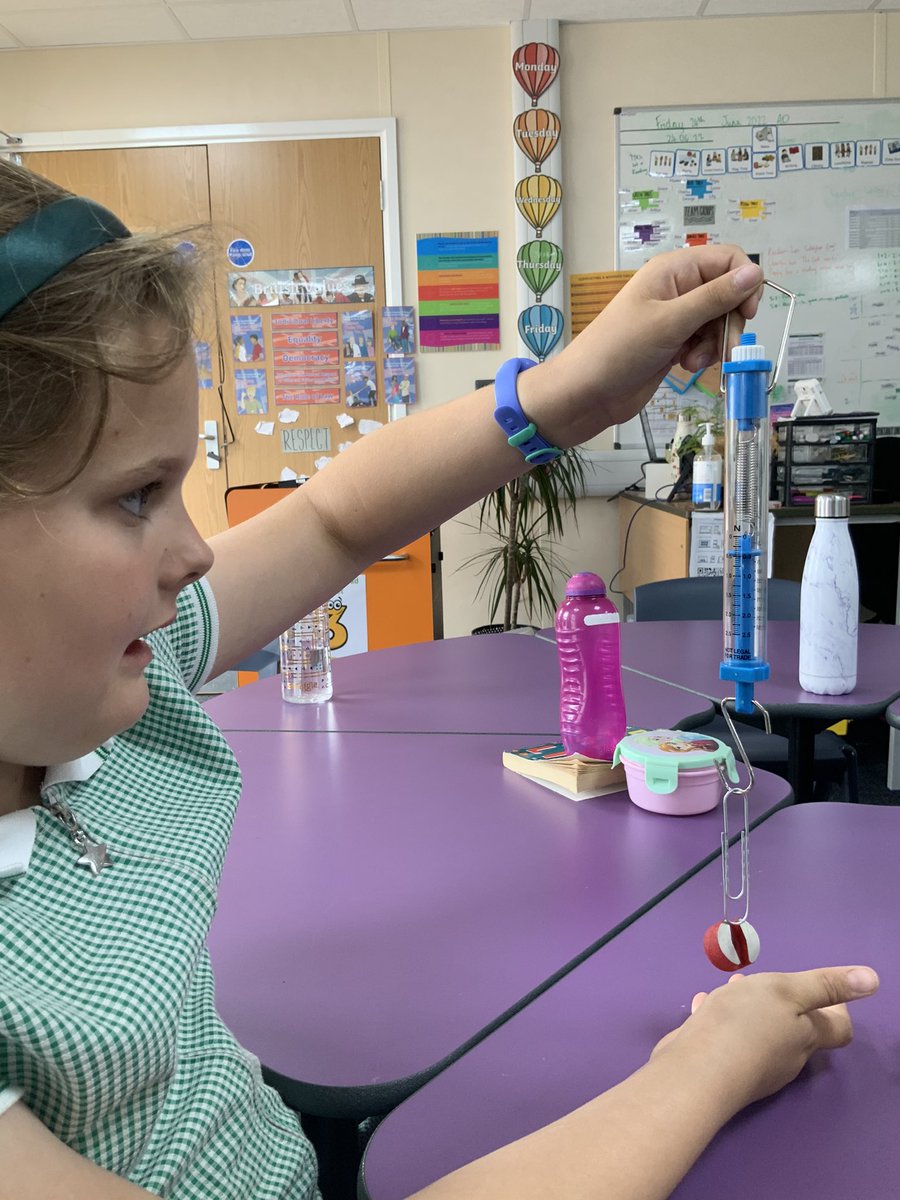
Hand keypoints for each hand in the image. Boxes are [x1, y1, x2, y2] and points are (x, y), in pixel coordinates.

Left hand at [523, 244, 763, 442]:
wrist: (587, 393)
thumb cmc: (619, 351)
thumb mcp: (670, 321)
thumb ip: (714, 298)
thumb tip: (755, 272)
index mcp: (673, 270)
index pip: (728, 259)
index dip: (744, 283)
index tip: (746, 314)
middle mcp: (677, 288)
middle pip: (728, 293)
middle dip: (730, 322)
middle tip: (725, 349)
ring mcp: (675, 316)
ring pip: (719, 321)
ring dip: (715, 343)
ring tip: (693, 362)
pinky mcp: (674, 342)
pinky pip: (705, 341)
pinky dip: (703, 354)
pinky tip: (686, 366)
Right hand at [651, 965, 878, 1113]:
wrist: (696, 1073)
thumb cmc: (744, 1024)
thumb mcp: (786, 991)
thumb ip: (826, 985)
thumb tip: (873, 980)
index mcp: (805, 1037)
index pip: (838, 1030)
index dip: (836, 1009)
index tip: (819, 992)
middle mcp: (786, 1058)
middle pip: (796, 1030)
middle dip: (782, 1002)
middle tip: (762, 981)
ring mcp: (754, 1068)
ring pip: (760, 1033)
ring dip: (750, 1009)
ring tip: (731, 988)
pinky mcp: (723, 1071)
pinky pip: (729, 1040)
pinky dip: (722, 1022)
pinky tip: (702, 1007)